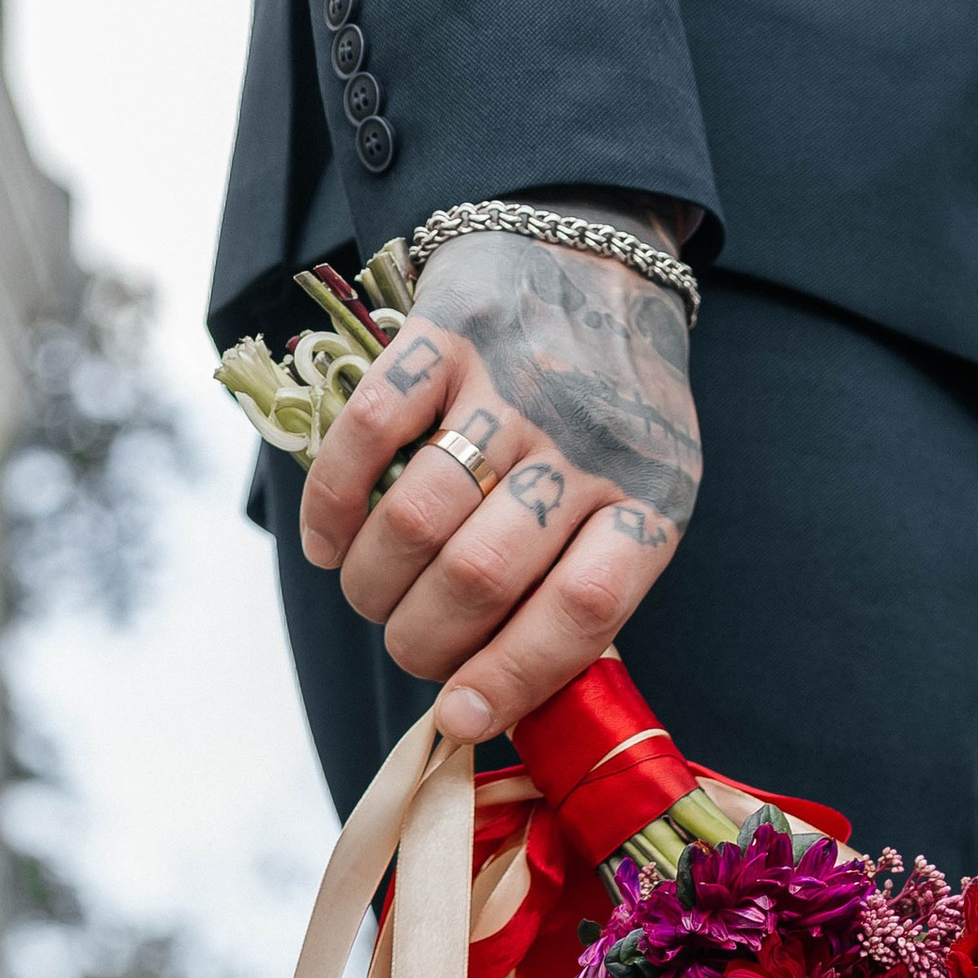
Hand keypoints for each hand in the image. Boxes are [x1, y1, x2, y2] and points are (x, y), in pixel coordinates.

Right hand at [296, 216, 701, 744]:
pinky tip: (328, 541)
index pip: (579, 615)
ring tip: (367, 598)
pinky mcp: (450, 328)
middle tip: (405, 649)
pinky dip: (334, 500)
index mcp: (650, 503)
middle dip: (421, 639)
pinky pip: (370, 427)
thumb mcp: (643, 497)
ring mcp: (515, 383)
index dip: (510, 678)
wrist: (601, 261)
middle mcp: (586, 445)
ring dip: (373, 581)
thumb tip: (498, 697)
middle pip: (481, 576)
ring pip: (417, 514)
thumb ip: (588, 581)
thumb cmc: (618, 414)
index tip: (457, 716)